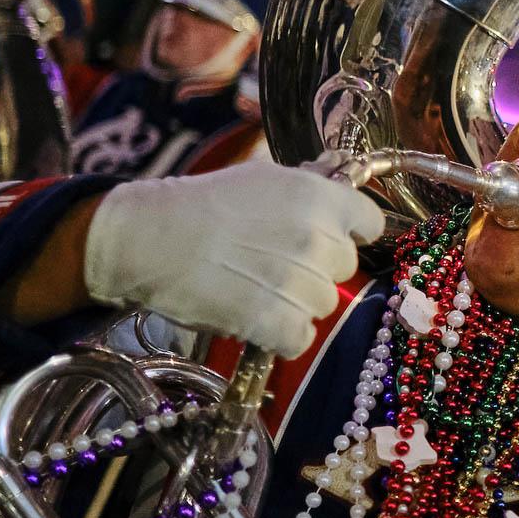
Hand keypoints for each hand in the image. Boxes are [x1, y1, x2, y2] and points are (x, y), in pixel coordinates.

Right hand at [84, 161, 384, 356]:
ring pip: (323, 305)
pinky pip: (300, 339)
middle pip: (344, 268)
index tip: (328, 238)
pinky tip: (256, 319)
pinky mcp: (274, 322)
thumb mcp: (262, 178)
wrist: (149, 237)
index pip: (369, 222)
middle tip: (276, 265)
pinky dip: (280, 337)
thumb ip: (307, 187)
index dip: (350, 232)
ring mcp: (298, 282)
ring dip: (297, 303)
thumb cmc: (201, 203)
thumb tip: (339, 184)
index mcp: (318, 197)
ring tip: (257, 289)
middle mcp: (317, 238)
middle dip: (317, 269)